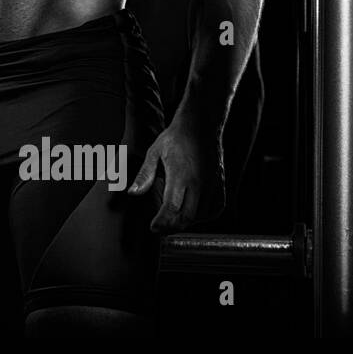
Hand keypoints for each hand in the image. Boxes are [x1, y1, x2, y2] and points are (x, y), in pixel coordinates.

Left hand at [127, 114, 226, 232]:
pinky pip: (215, 209)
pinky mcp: (220, 185)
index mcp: (181, 175)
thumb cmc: (175, 138)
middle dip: (173, 226)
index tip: (153, 228)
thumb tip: (132, 193)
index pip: (172, 207)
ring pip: (201, 215)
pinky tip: (191, 211)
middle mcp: (200, 182)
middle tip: (160, 228)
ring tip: (172, 217)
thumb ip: (145, 175)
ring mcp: (213, 185)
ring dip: (187, 221)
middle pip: (188, 216)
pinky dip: (203, 215)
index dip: (163, 222)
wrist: (201, 125)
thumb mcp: (154, 152)